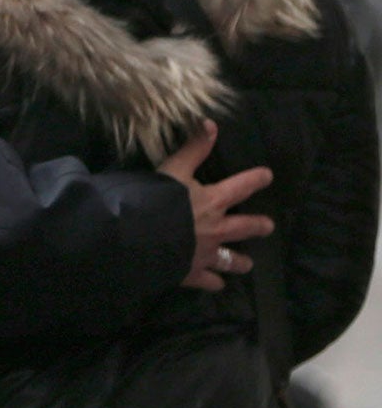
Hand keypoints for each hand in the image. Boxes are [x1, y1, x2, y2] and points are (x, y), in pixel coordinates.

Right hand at [158, 120, 274, 291]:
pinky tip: (217, 285)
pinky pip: (208, 281)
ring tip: (247, 265)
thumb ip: (193, 148)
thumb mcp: (172, 169)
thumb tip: (210, 122)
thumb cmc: (155, 200)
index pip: (241, 187)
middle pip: (245, 227)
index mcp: (213, 201)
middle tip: (268, 226)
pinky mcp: (192, 273)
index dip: (256, 179)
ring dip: (241, 262)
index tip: (267, 176)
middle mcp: (217, 229)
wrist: (138, 237)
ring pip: (232, 260)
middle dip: (258, 226)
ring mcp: (206, 254)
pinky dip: (214, 283)